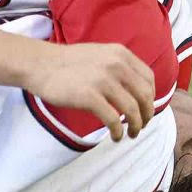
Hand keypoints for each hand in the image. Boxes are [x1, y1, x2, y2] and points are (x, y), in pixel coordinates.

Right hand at [26, 42, 154, 140]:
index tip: (145, 109)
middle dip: (147, 115)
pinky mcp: (89, 96)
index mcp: (121, 54)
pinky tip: (115, 137)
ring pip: (132, 110)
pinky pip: (113, 119)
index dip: (151, 98)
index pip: (148, 79)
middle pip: (144, 96)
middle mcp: (116, 65)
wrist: (40, 64)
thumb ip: (118, 66)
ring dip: (136, 126)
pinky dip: (118, 132)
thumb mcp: (99, 55)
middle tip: (141, 126)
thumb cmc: (67, 63)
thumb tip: (134, 88)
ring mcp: (103, 80)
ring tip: (131, 134)